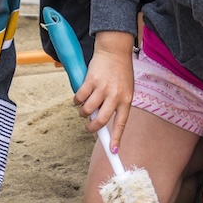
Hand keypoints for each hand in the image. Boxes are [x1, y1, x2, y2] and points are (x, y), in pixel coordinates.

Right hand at [76, 32, 134, 148]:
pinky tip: (78, 98)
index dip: (116, 139)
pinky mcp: (90, 81)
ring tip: (84, 108)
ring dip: (83, 112)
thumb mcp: (125, 89)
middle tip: (88, 127)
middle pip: (101, 120)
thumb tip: (100, 120)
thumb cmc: (120, 71)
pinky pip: (79, 98)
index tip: (112, 152)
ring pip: (87, 110)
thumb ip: (116, 104)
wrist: (114, 50)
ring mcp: (103, 88)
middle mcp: (115, 95)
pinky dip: (76, 100)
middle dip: (91, 128)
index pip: (121, 124)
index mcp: (126, 99)